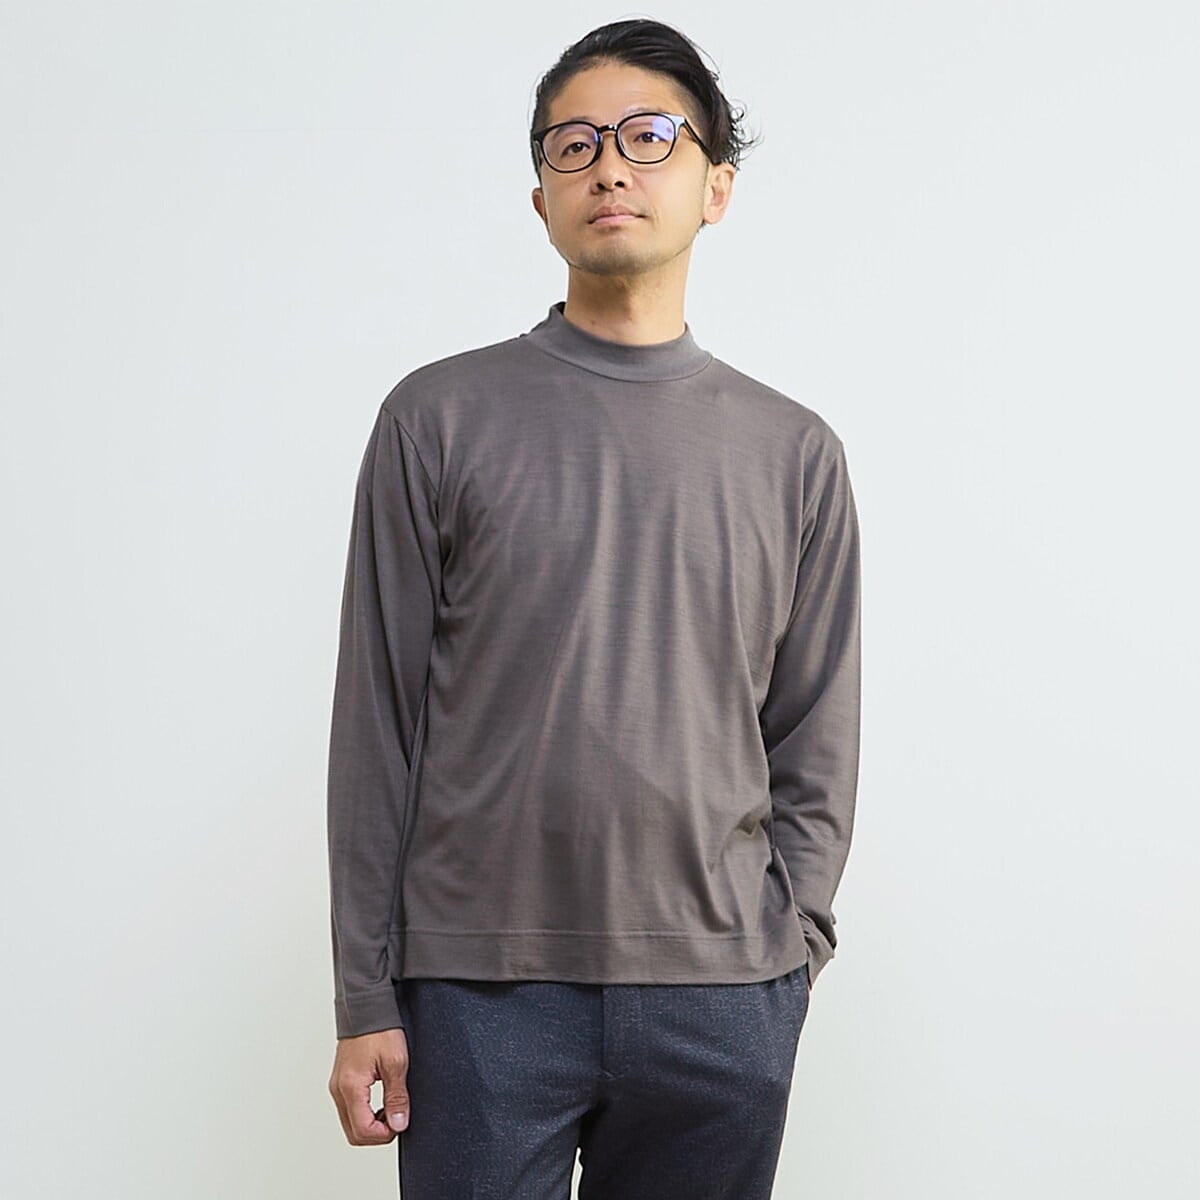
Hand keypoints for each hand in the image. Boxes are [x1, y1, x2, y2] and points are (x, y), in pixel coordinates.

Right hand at [328, 1027, 410, 1145]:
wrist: (366, 1006)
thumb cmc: (380, 1029)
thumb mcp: (396, 1063)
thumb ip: (397, 1097)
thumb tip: (398, 1124)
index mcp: (351, 1087)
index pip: (362, 1131)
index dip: (384, 1134)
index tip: (400, 1122)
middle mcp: (338, 1089)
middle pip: (353, 1133)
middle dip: (377, 1134)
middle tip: (396, 1118)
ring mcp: (337, 1085)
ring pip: (350, 1123)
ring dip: (370, 1124)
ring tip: (390, 1108)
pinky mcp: (340, 1081)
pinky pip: (349, 1109)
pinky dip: (364, 1113)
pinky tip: (379, 1102)